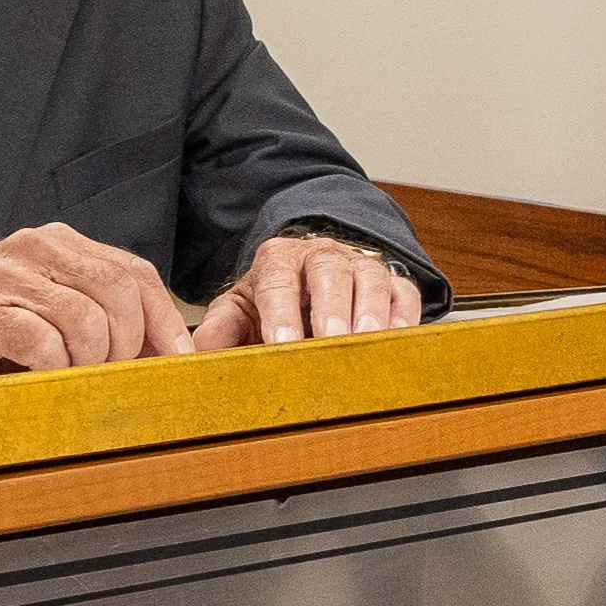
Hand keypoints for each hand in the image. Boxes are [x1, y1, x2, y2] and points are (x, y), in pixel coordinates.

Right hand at [0, 223, 194, 383]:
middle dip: (128, 347)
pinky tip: (40, 376)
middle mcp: (36, 247)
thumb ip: (94, 315)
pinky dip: (54, 369)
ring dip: (90, 362)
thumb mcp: (43, 307)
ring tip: (70, 377)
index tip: (182, 362)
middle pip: (120, 294)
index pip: (136, 273)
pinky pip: (42, 342)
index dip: (165, 321)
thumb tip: (161, 355)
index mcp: (59, 243)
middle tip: (110, 376)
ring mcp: (7, 276)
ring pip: (88, 321)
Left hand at [192, 234, 421, 350]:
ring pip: (370, 279)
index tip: (281, 342)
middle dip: (330, 308)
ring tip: (366, 342)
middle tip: (329, 341)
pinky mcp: (393, 283)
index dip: (280, 312)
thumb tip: (201, 349)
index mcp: (279, 259)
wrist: (313, 273)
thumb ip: (222, 326)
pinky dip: (404, 317)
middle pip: (328, 273)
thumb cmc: (276, 298)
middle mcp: (322, 256)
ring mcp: (361, 266)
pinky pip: (404, 294)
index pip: (278, 281)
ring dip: (369, 311)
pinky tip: (399, 340)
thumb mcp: (242, 306)